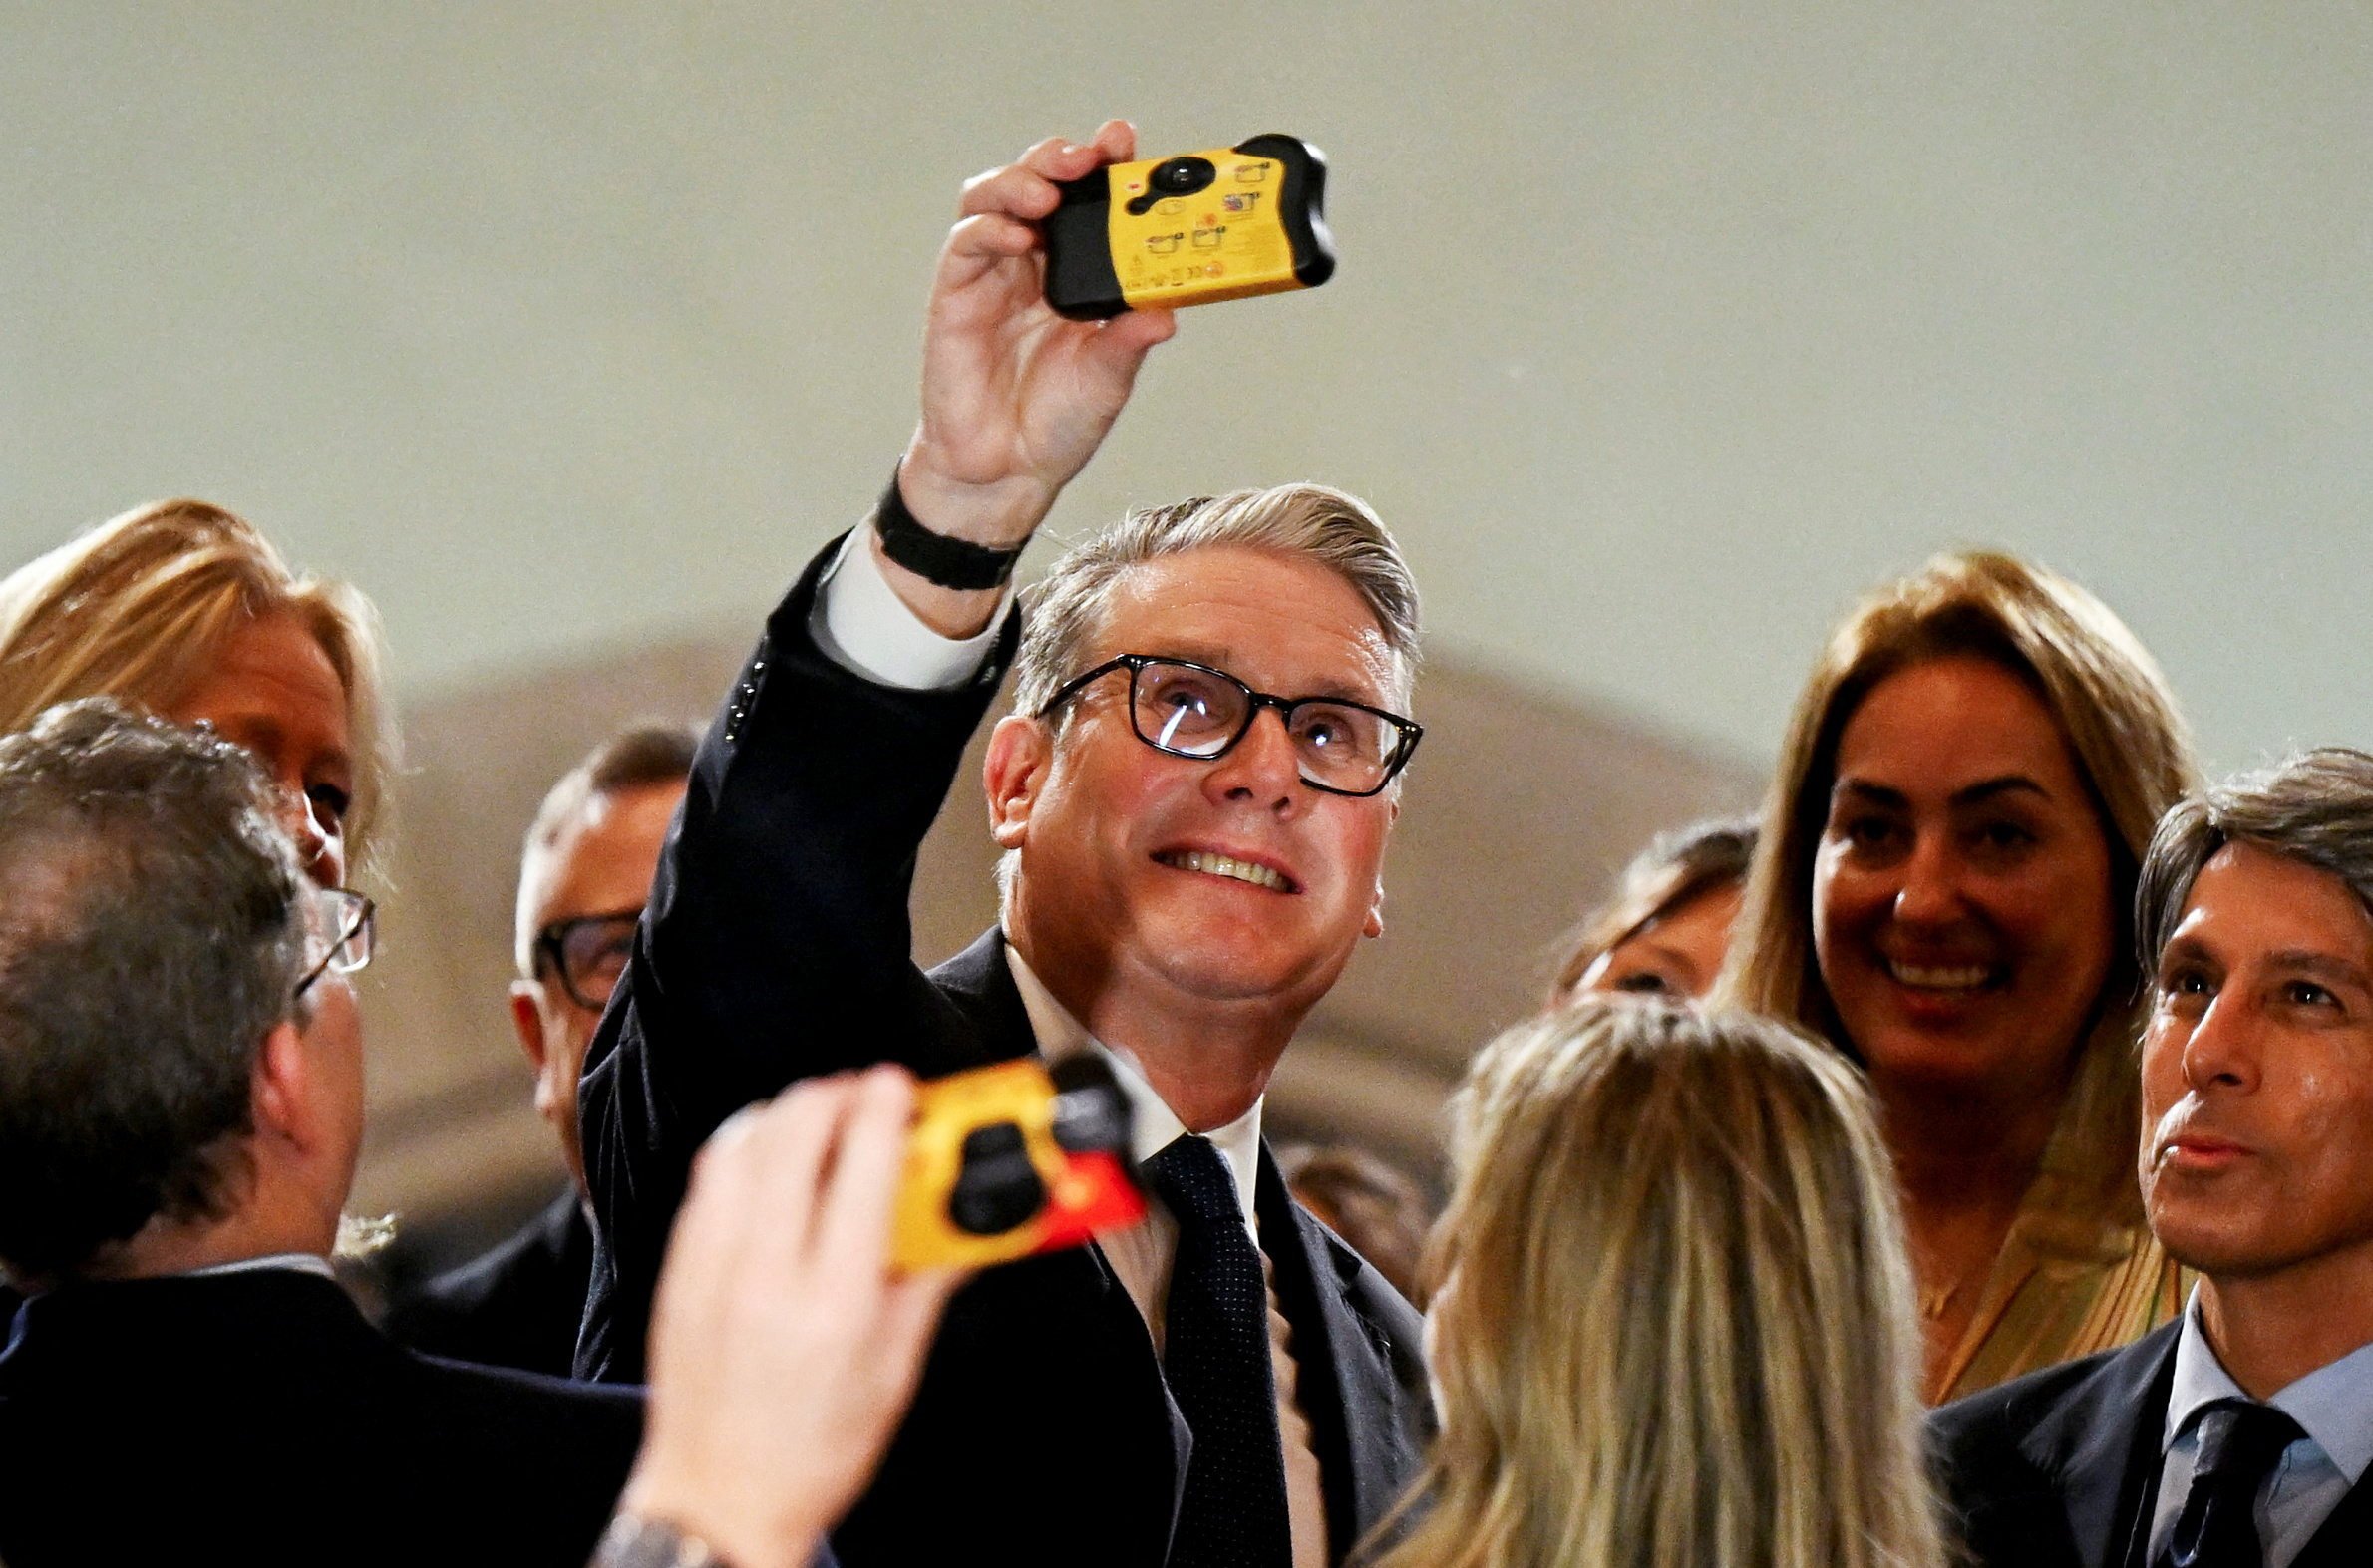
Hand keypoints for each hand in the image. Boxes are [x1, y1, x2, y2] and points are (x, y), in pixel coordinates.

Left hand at [619, 1068, 961, 1567]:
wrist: (718, 1503)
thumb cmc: (810, 1452)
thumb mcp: (893, 1371)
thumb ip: (929, 1283)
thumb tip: (968, 1226)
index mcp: (834, 1302)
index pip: (862, 1168)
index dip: (886, 1109)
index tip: (902, 1087)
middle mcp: (767, 1275)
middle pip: (794, 1134)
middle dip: (837, 1094)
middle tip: (866, 1096)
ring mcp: (711, 1269)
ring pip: (742, 1143)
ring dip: (787, 1112)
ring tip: (821, 1116)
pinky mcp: (678, 1271)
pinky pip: (707, 1178)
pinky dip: (743, 1146)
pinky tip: (769, 1154)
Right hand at [897, 119, 1177, 550]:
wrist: (1007, 471)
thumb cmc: (1057, 421)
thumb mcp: (1109, 378)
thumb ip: (1130, 339)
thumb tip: (1166, 311)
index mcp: (1076, 274)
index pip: (1088, 204)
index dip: (1104, 167)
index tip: (1124, 143)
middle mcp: (1033, 265)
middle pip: (1037, 183)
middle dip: (1060, 159)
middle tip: (1087, 157)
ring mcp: (991, 277)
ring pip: (992, 199)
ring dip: (1019, 182)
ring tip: (1047, 191)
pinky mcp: (955, 296)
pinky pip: (966, 244)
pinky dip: (989, 228)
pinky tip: (1016, 234)